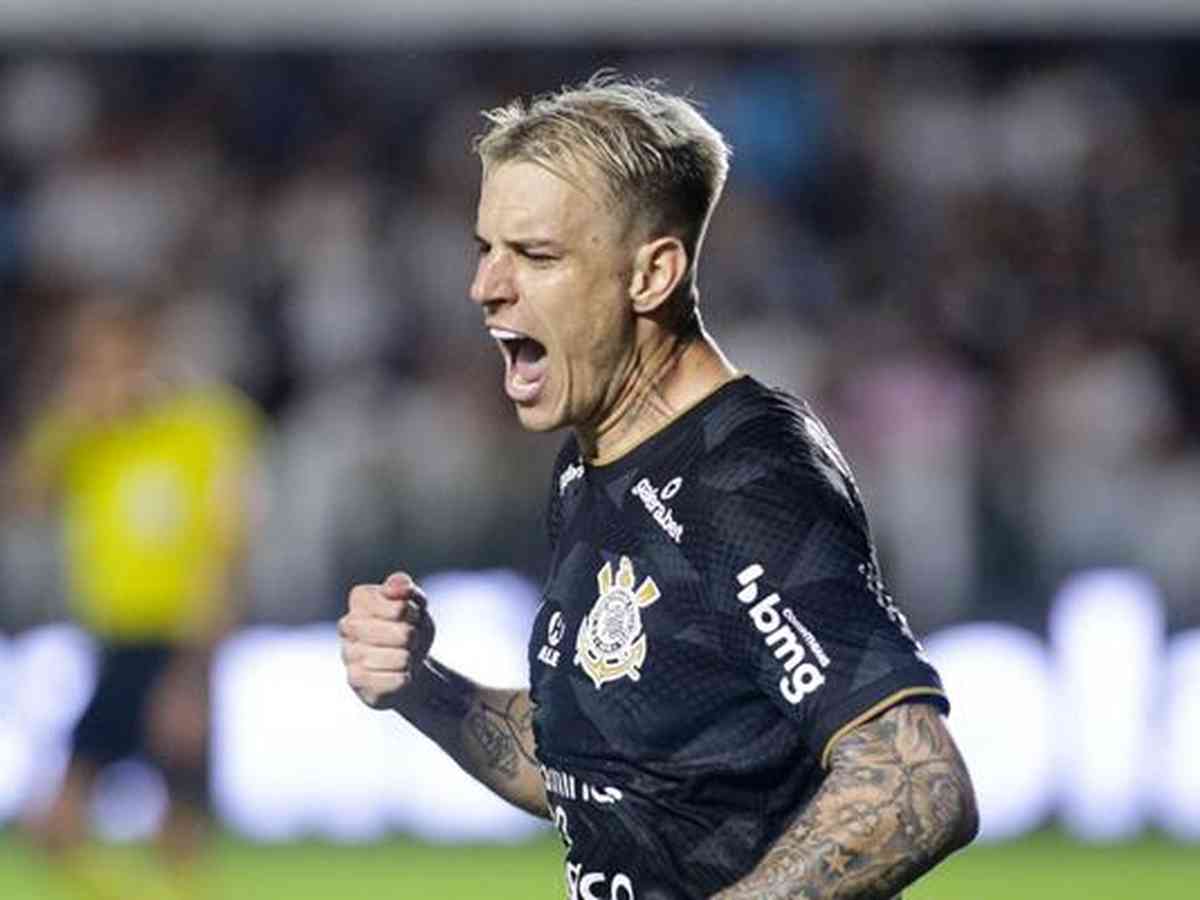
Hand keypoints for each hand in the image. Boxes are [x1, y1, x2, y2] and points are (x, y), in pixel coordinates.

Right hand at [339, 572, 434, 709]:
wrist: (405, 663)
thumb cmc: (408, 627)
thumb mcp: (414, 603)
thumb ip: (405, 587)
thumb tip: (395, 586)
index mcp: (361, 599)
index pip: (400, 608)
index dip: (413, 615)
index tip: (411, 615)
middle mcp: (348, 625)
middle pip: (401, 634)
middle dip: (413, 638)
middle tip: (411, 639)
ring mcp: (349, 653)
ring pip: (396, 658)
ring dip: (408, 659)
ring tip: (405, 657)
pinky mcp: (355, 680)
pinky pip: (388, 681)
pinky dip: (402, 678)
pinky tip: (401, 675)